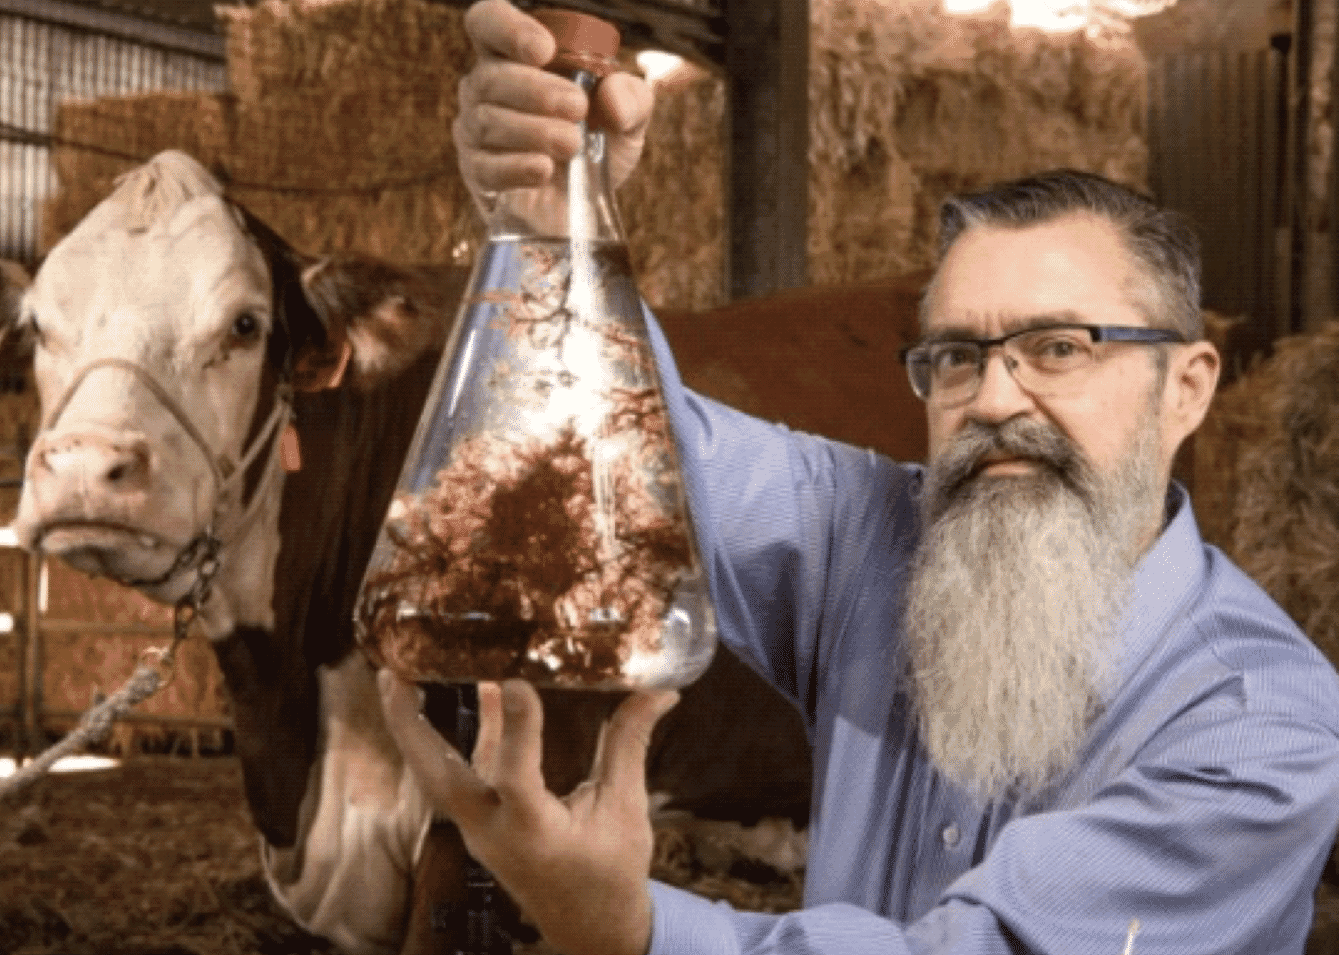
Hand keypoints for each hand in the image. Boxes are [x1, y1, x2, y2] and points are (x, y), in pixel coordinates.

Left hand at [379, 670, 678, 954]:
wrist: (589, 925)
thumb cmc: (610, 870)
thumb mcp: (625, 809)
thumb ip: (629, 744)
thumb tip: (660, 691)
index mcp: (534, 833)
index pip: (515, 779)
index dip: (515, 730)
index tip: (515, 682)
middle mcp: (494, 831)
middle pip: (436, 778)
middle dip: (410, 727)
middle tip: (396, 674)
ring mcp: (479, 828)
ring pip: (435, 776)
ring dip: (415, 729)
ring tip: (398, 675)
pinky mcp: (481, 821)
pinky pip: (460, 772)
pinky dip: (461, 732)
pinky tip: (478, 688)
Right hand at [453, 0, 652, 200]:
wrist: (586, 202)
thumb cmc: (597, 143)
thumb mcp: (628, 118)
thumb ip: (632, 99)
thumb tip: (613, 99)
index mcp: (515, 56)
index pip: (487, 22)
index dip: (508, 29)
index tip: (545, 50)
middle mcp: (486, 87)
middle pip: (491, 77)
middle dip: (536, 90)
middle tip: (578, 108)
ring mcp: (476, 130)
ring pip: (487, 120)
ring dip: (533, 130)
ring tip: (572, 144)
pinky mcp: (477, 173)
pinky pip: (484, 166)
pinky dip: (515, 167)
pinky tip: (543, 169)